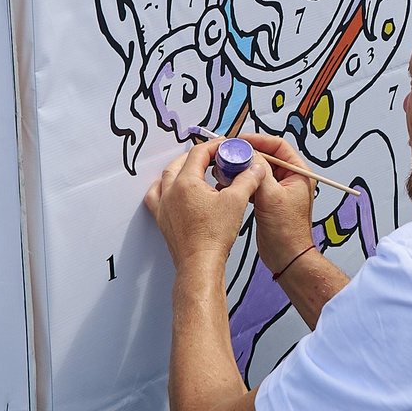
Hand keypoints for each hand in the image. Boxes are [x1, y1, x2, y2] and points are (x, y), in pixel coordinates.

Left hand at [145, 139, 259, 279]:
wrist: (200, 265)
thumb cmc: (213, 237)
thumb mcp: (236, 202)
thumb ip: (247, 179)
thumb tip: (255, 168)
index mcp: (186, 183)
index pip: (198, 153)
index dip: (214, 146)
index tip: (225, 146)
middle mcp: (170, 192)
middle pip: (180, 162)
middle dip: (198, 156)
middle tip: (214, 157)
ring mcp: (163, 206)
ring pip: (166, 177)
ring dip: (180, 169)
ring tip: (194, 170)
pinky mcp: (162, 220)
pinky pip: (156, 196)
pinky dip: (164, 188)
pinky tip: (172, 191)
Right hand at [243, 133, 317, 274]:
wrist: (286, 256)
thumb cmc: (287, 231)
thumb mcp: (271, 196)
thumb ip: (260, 172)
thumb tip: (248, 153)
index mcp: (299, 173)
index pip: (278, 146)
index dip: (259, 140)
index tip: (241, 140)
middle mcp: (291, 179)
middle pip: (267, 157)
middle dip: (247, 155)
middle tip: (230, 153)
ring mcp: (279, 190)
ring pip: (258, 170)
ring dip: (243, 168)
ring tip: (227, 167)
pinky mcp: (269, 200)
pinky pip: (254, 184)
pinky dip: (243, 182)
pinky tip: (230, 183)